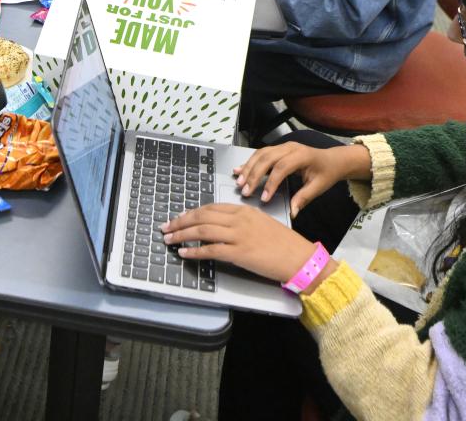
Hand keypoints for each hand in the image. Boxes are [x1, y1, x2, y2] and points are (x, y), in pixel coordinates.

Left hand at [162, 203, 318, 282]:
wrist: (299, 257)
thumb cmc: (284, 244)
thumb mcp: (261, 223)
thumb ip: (240, 222)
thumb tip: (220, 228)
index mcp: (243, 210)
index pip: (210, 207)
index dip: (191, 212)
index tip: (179, 217)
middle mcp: (238, 219)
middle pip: (201, 216)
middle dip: (180, 221)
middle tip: (166, 227)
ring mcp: (238, 235)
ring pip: (202, 230)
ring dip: (181, 235)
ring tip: (169, 240)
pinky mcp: (239, 252)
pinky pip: (211, 250)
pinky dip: (194, 251)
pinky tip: (184, 253)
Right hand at [234, 142, 371, 218]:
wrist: (332, 160)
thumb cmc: (326, 172)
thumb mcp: (319, 187)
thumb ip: (303, 198)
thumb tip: (292, 212)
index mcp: (302, 155)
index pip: (281, 168)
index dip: (271, 183)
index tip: (264, 198)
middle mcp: (290, 147)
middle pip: (267, 158)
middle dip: (254, 175)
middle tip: (245, 190)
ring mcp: (283, 146)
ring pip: (261, 154)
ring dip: (248, 167)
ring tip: (239, 181)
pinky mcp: (278, 149)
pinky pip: (261, 153)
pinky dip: (249, 162)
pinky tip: (240, 169)